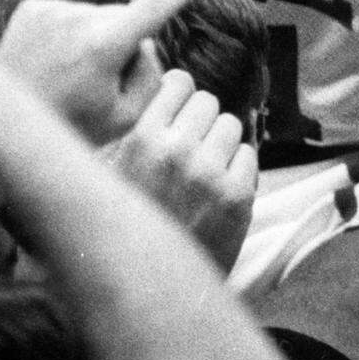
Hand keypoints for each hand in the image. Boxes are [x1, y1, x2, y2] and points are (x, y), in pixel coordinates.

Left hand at [0, 0, 213, 143]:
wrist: (4, 128)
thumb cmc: (71, 129)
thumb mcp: (126, 118)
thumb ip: (152, 75)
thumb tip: (144, 38)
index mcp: (102, 48)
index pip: (153, 9)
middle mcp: (76, 19)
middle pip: (125, 18)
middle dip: (123, 43)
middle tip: (95, 85)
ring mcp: (50, 9)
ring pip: (97, 16)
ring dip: (94, 39)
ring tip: (67, 76)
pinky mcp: (31, 7)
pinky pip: (71, 13)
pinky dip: (69, 34)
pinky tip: (52, 61)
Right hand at [105, 69, 257, 272]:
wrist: (149, 285)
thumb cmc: (127, 223)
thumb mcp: (110, 170)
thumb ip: (133, 126)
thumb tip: (159, 73)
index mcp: (141, 139)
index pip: (180, 82)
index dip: (180, 95)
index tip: (179, 111)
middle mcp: (177, 150)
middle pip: (208, 102)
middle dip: (201, 121)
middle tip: (189, 146)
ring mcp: (210, 173)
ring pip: (232, 125)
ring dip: (220, 142)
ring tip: (203, 169)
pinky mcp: (237, 197)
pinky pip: (249, 155)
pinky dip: (237, 168)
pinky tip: (217, 188)